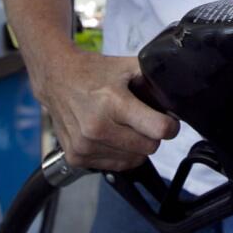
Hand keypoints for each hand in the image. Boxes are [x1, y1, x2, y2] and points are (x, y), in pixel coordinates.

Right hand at [31, 44, 178, 170]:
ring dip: (135, 146)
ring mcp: (85, 145)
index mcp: (113, 102)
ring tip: (123, 125)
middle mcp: (97, 128)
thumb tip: (176, 96)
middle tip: (142, 120)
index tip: (168, 121)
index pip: (158, 130)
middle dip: (152, 135)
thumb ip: (153, 80)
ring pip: (133, 160)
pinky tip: (110, 135)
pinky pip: (115, 165)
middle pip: (149, 148)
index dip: (170, 126)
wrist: (56, 78)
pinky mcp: (76, 157)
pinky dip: (118, 153)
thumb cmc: (92, 72)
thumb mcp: (126, 67)